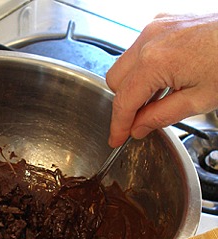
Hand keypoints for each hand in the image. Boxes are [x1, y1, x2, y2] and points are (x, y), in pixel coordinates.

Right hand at [106, 13, 217, 146]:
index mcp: (155, 61)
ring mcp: (155, 28)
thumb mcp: (199, 99)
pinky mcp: (164, 22)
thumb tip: (139, 127)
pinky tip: (162, 80)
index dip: (118, 125)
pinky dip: (143, 69)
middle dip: (124, 103)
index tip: (117, 137)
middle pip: (116, 82)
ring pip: (125, 65)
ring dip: (133, 86)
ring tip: (155, 101)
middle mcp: (149, 39)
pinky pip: (139, 51)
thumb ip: (161, 116)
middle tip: (138, 121)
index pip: (123, 101)